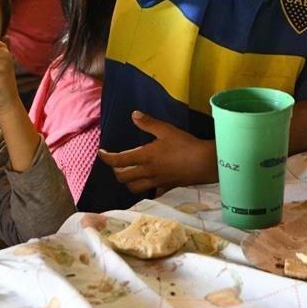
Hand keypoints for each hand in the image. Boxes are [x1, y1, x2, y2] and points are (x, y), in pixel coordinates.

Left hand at [97, 111, 217, 193]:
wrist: (204, 163)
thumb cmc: (185, 144)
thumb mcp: (166, 130)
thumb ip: (148, 123)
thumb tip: (133, 115)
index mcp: (145, 156)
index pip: (119, 160)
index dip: (107, 157)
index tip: (101, 152)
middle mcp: (147, 172)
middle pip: (123, 177)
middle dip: (116, 171)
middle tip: (117, 162)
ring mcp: (156, 182)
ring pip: (134, 188)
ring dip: (127, 181)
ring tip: (129, 173)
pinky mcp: (167, 187)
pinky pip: (151, 192)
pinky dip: (146, 189)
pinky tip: (148, 184)